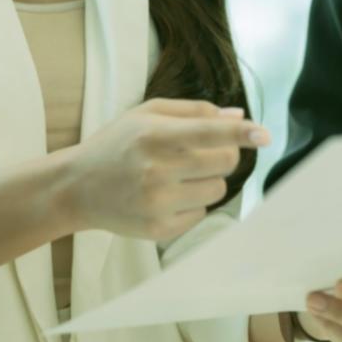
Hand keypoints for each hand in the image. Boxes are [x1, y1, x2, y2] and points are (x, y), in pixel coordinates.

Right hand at [58, 99, 269, 241]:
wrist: (77, 188)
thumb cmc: (116, 144)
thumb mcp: (146, 114)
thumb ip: (194, 111)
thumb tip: (237, 115)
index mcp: (154, 136)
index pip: (209, 133)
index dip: (240, 133)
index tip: (264, 134)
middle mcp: (157, 170)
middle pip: (224, 163)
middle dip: (225, 155)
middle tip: (204, 153)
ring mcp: (158, 204)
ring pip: (217, 191)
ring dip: (208, 181)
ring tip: (179, 175)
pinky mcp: (159, 230)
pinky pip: (201, 215)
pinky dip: (193, 204)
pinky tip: (167, 196)